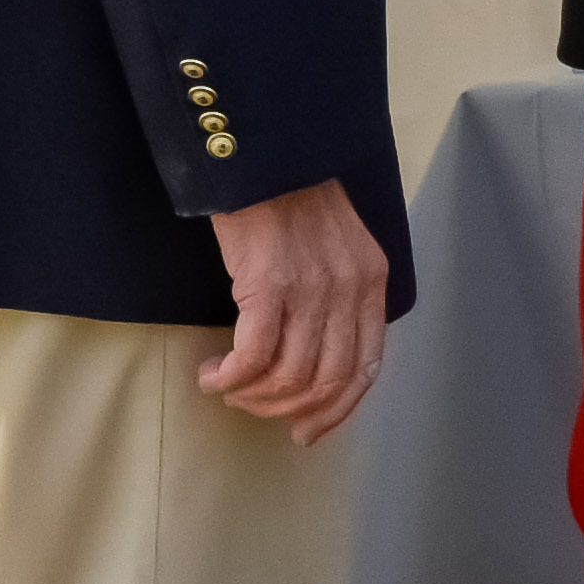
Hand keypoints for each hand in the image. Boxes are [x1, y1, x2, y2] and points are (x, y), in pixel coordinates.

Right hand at [197, 179, 389, 442]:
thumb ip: (340, 297)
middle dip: (287, 410)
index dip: (336, 410)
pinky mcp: (268, 285)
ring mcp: (311, 289)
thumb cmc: (291, 197)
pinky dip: (229, 378)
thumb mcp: (338, 246)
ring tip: (227, 386)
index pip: (366, 368)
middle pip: (326, 381)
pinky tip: (212, 374)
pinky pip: (252, 358)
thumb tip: (316, 359)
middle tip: (255, 408)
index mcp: (371, 282)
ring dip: (252, 396)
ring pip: (288, 377)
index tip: (307, 430)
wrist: (263, 154)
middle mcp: (349, 291)